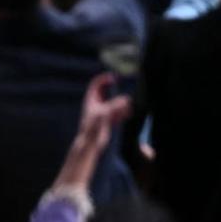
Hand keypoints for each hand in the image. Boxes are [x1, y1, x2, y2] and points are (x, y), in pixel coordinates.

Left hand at [51, 73, 130, 191]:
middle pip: (106, 92)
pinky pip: (117, 113)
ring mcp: (102, 113)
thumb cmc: (93, 128)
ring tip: (130, 103)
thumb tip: (127, 100)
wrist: (90, 144)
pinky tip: (130, 113)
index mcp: (91, 100)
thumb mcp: (105, 114)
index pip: (96, 84)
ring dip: (121, 102)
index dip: (105, 78)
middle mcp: (96, 105)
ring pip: (113, 103)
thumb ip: (115, 106)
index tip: (114, 77)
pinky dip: (123, 112)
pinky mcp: (107, 121)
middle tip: (125, 88)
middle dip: (116, 90)